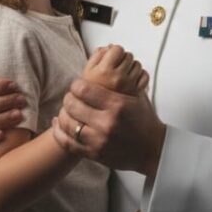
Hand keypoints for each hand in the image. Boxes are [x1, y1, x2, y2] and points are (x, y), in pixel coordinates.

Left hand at [51, 79, 165, 176]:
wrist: (153, 149)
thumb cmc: (144, 120)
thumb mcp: (136, 95)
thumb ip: (120, 80)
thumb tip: (107, 57)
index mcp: (117, 105)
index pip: (83, 89)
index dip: (76, 85)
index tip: (78, 85)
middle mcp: (106, 123)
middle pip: (72, 105)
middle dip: (69, 98)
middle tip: (71, 97)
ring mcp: (99, 140)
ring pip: (67, 123)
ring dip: (63, 113)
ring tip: (66, 109)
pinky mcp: (94, 154)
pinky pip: (67, 143)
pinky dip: (59, 132)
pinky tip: (59, 123)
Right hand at [82, 44, 149, 94]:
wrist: (100, 116)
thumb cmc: (91, 95)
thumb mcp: (87, 73)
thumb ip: (97, 56)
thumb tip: (109, 47)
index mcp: (104, 71)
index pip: (117, 49)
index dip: (114, 51)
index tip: (111, 57)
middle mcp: (118, 78)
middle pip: (128, 55)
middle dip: (123, 58)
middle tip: (116, 66)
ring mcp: (129, 85)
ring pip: (137, 64)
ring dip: (131, 66)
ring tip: (123, 74)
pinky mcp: (137, 92)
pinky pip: (144, 75)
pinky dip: (140, 75)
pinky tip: (131, 80)